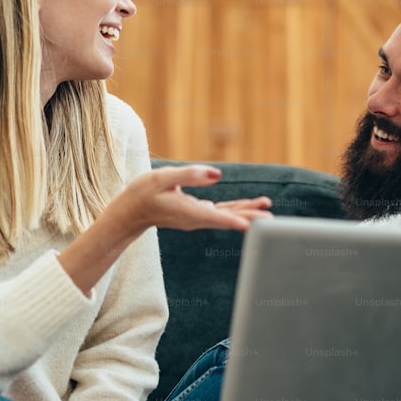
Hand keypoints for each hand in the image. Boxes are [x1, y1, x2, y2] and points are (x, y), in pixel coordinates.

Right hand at [119, 165, 272, 233]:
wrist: (130, 212)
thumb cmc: (142, 193)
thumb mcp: (162, 178)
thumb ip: (189, 175)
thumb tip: (217, 175)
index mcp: (186, 211)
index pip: (214, 217)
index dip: (232, 221)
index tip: (249, 226)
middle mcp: (195, 218)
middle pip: (226, 219)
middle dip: (249, 217)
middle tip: (270, 218)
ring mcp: (197, 218)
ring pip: (226, 216)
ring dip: (247, 212)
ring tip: (267, 207)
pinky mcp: (198, 214)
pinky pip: (221, 214)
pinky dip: (236, 210)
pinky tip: (250, 207)